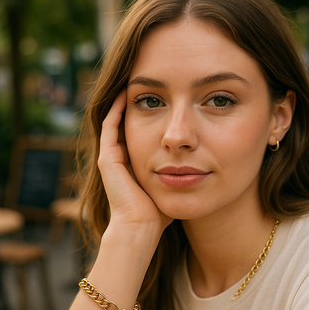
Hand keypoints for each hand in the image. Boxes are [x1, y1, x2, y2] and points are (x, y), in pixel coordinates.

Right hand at [98, 90, 171, 235]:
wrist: (142, 227)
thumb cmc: (161, 212)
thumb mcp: (173, 186)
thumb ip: (182, 174)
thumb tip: (201, 165)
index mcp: (136, 163)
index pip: (142, 132)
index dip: (152, 115)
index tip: (166, 100)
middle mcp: (122, 158)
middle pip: (129, 124)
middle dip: (140, 105)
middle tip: (152, 86)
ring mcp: (112, 157)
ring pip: (116, 121)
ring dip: (127, 102)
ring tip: (137, 82)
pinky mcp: (108, 158)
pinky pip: (110, 125)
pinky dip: (117, 108)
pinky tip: (128, 93)